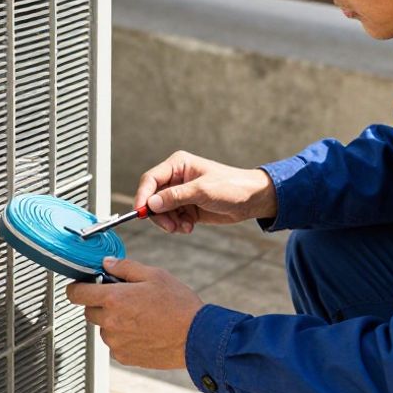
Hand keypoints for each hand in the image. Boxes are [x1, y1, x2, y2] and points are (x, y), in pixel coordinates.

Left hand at [66, 257, 202, 369]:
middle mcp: (110, 323)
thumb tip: (107, 263)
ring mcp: (116, 343)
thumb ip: (125, 267)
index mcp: (114, 299)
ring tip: (141, 316)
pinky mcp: (125, 357)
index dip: (77, 287)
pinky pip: (116, 344)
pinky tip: (145, 330)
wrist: (196, 338)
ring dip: (114, 321)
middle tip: (125, 299)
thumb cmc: (178, 305)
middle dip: (101, 303)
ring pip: (104, 328)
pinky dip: (124, 337)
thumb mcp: (154, 275)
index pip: (76, 294)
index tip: (83, 286)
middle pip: (89, 311)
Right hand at [133, 150, 277, 234]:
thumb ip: (176, 196)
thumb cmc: (231, 187)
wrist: (252, 200)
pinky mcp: (187, 207)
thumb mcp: (203, 191)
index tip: (140, 212)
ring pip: (161, 211)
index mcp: (177, 165)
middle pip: (153, 198)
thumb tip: (152, 203)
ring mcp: (181, 194)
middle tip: (169, 227)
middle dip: (158, 214)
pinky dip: (177, 225)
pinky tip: (189, 227)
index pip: (150, 179)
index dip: (143, 196)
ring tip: (184, 227)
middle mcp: (176, 178)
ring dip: (169, 222)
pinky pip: (172, 218)